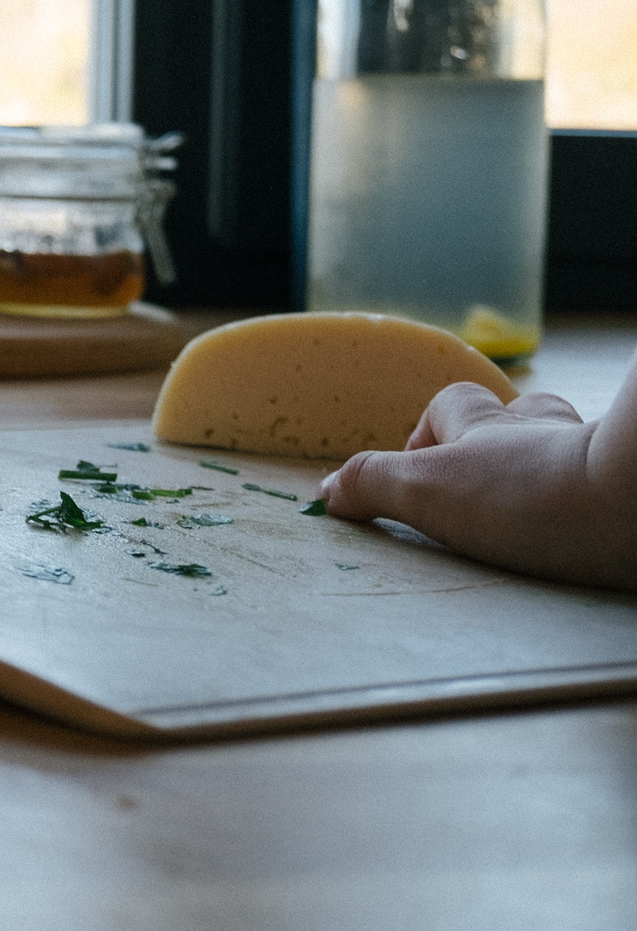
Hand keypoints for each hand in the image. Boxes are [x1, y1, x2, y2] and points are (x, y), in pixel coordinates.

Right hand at [319, 380, 636, 589]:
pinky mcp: (627, 494)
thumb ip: (371, 484)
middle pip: (521, 413)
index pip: (452, 404)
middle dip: (501, 434)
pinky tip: (591, 526)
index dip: (428, 430)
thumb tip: (325, 492)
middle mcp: (544, 434)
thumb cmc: (528, 496)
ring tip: (542, 493)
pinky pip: (609, 485)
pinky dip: (597, 499)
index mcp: (488, 429)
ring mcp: (594, 458)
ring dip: (552, 459)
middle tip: (486, 476)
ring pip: (571, 442)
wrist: (635, 510)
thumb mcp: (426, 491)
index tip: (411, 469)